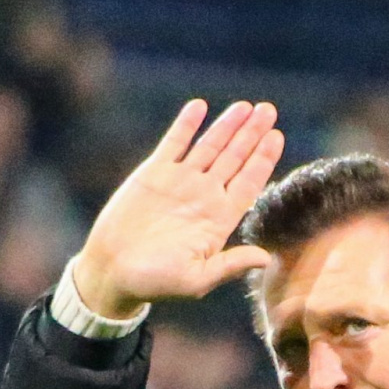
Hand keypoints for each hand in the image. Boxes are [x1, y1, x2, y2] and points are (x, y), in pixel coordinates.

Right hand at [72, 99, 285, 317]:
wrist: (112, 271)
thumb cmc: (155, 283)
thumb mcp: (196, 279)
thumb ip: (229, 265)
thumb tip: (265, 258)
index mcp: (218, 220)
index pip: (248, 184)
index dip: (262, 160)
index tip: (276, 137)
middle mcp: (203, 197)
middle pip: (234, 159)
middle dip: (251, 135)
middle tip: (268, 110)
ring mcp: (180, 182)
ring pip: (209, 146)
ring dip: (227, 126)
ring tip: (245, 106)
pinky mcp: (154, 174)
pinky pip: (174, 143)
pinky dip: (186, 125)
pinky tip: (200, 106)